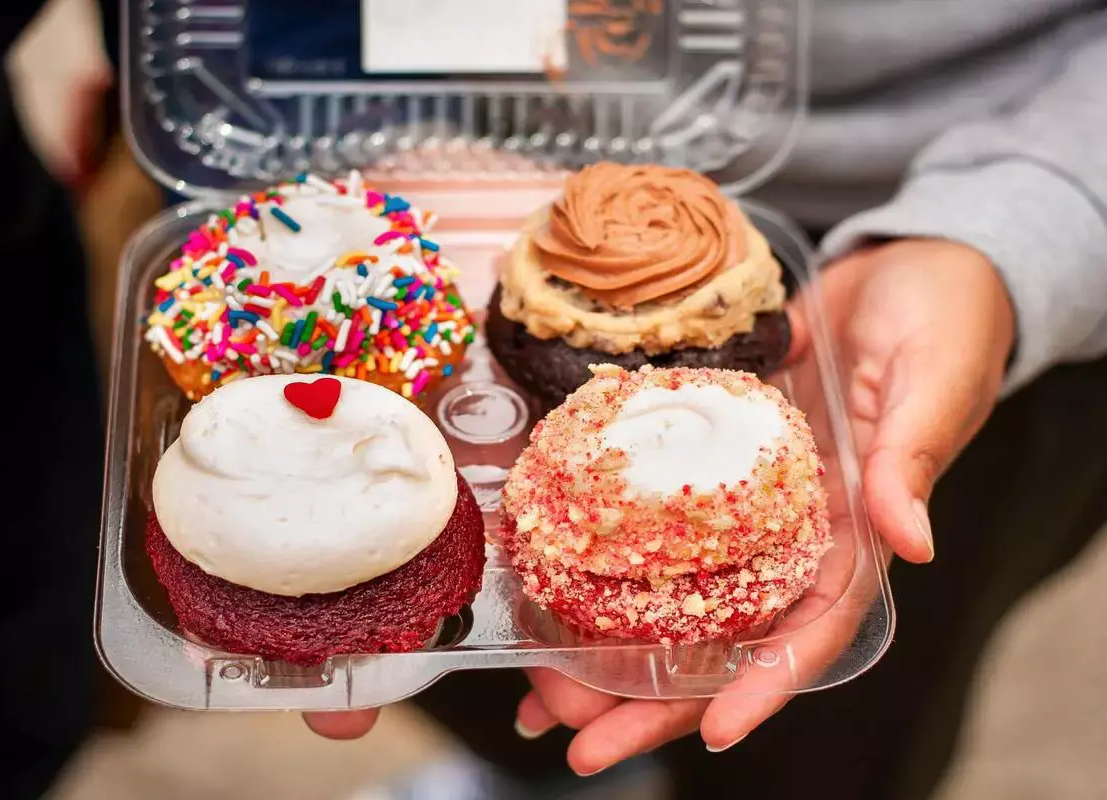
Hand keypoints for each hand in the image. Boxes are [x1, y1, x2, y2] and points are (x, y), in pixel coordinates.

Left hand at [512, 237, 1017, 772]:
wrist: (902, 266)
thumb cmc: (943, 318)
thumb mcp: (934, 379)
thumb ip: (915, 457)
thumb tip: (910, 544)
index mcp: (856, 532)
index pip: (811, 628)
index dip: (764, 684)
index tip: (711, 730)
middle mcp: (790, 532)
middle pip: (721, 634)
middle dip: (655, 695)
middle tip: (578, 738)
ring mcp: (741, 499)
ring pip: (673, 590)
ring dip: (609, 644)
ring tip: (540, 692)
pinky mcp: (703, 456)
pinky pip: (649, 510)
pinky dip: (601, 548)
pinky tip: (544, 578)